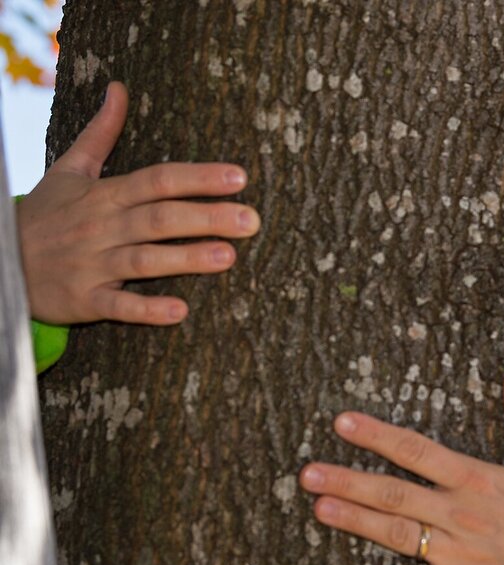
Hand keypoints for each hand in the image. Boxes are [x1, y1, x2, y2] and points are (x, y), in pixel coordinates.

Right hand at [17, 80, 260, 324]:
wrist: (0, 262)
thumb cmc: (48, 216)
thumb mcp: (69, 170)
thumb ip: (100, 133)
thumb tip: (119, 88)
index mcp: (105, 195)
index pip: (157, 180)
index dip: (197, 177)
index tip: (239, 177)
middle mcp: (101, 227)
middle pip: (159, 218)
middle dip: (206, 216)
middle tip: (252, 220)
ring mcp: (92, 264)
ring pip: (144, 259)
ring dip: (186, 258)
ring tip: (229, 256)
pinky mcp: (84, 299)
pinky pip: (117, 305)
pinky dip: (146, 309)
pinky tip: (180, 312)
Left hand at [300, 367, 503, 564]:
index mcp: (478, 480)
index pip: (417, 451)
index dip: (376, 435)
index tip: (341, 422)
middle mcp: (461, 515)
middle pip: (393, 493)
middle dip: (347, 480)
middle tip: (306, 473)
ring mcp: (459, 553)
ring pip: (396, 534)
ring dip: (354, 522)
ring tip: (318, 509)